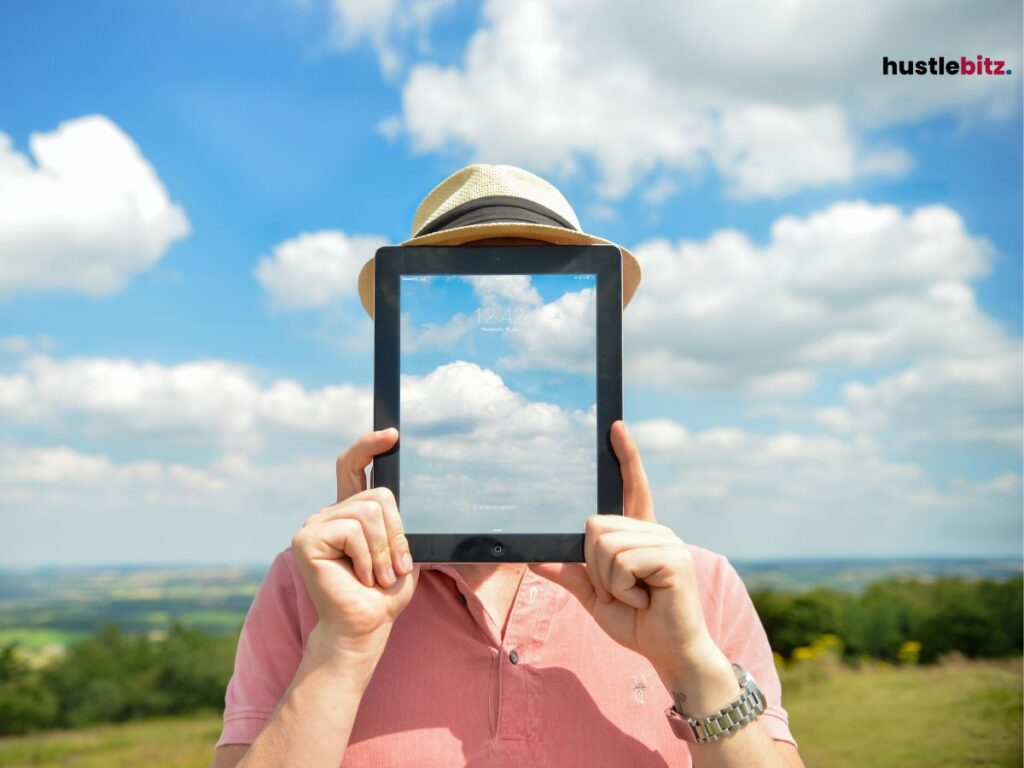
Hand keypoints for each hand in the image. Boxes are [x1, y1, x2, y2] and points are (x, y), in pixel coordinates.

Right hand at [291, 428, 418, 657]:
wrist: (364, 626)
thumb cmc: (382, 594)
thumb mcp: (399, 552)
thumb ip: (395, 524)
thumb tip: (398, 500)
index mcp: (349, 514)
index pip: (353, 467)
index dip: (369, 446)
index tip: (392, 435)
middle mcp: (329, 514)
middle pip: (379, 496)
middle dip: (396, 534)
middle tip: (393, 568)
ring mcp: (314, 524)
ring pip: (370, 513)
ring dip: (383, 551)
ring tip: (377, 577)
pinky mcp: (306, 539)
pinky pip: (353, 531)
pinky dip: (367, 558)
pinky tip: (358, 577)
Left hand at [530, 420, 724, 683]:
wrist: (669, 653)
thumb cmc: (638, 624)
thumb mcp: (596, 597)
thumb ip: (571, 575)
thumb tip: (533, 559)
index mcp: (640, 534)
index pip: (632, 486)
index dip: (625, 455)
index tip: (615, 426)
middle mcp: (656, 530)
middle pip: (594, 526)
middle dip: (595, 567)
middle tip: (622, 591)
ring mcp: (667, 541)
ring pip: (604, 545)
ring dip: (608, 581)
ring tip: (635, 596)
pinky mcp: (673, 558)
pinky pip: (621, 563)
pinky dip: (622, 588)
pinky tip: (645, 599)